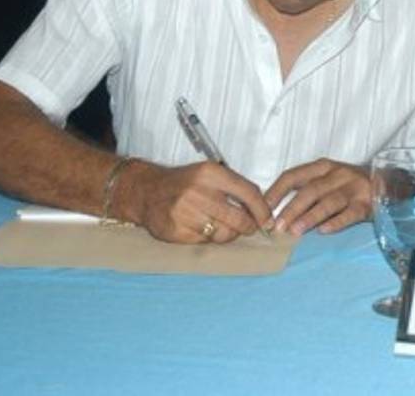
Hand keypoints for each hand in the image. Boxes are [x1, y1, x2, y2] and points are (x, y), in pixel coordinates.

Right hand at [124, 161, 273, 243]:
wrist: (147, 191)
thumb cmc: (184, 183)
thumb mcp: (209, 173)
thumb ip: (235, 187)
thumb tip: (263, 208)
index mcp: (210, 173)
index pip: (248, 193)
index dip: (262, 210)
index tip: (268, 220)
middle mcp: (198, 191)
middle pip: (238, 218)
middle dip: (249, 227)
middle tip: (249, 228)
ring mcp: (185, 212)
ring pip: (223, 233)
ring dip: (229, 234)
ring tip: (225, 227)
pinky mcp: (175, 230)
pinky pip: (205, 241)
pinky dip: (209, 238)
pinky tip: (204, 229)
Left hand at [265, 159, 371, 235]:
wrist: (388, 183)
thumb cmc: (348, 186)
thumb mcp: (327, 181)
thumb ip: (305, 192)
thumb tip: (276, 214)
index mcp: (322, 167)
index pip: (293, 176)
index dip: (276, 192)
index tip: (263, 209)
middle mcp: (338, 174)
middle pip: (310, 190)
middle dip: (291, 209)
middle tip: (277, 227)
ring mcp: (354, 188)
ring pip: (329, 202)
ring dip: (310, 216)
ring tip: (295, 231)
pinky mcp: (368, 203)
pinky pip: (350, 213)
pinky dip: (336, 222)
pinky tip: (324, 231)